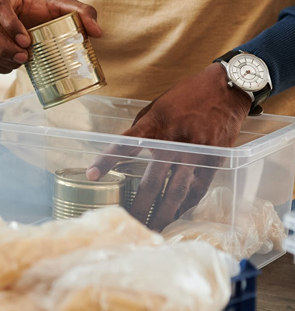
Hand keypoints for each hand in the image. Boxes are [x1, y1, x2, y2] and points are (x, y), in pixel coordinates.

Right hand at [0, 0, 102, 73]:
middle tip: (24, 58)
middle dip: (3, 46)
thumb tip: (97, 32)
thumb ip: (82, 12)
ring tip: (20, 62)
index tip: (27, 41)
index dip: (10, 24)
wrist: (19, 16)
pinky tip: (10, 66)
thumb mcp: (62, 6)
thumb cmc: (40, 10)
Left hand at [86, 63, 251, 230]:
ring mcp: (196, 154)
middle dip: (139, 205)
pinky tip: (174, 216)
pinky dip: (185, 205)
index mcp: (155, 124)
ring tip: (151, 228)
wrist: (225, 89)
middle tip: (127, 221)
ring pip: (176, 191)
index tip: (91, 175)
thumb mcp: (156, 107)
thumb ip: (142, 130)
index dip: (107, 161)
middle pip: (153, 181)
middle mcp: (175, 141)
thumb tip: (124, 153)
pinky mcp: (214, 162)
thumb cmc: (185, 97)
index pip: (125, 145)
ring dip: (163, 213)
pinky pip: (197, 189)